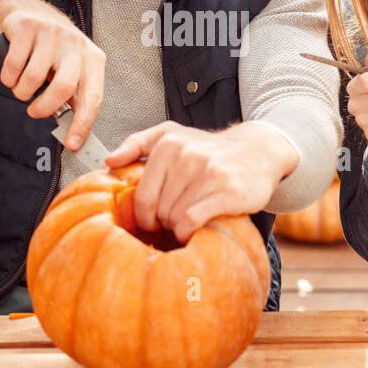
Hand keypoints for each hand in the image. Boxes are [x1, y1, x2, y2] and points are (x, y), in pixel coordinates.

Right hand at [0, 0, 105, 150]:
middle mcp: (75, 44)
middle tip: (35, 111)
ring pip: (33, 79)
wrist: (29, 10)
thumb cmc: (53, 48)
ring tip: (22, 87)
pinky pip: (13, 65)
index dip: (83, 124)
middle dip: (44, 108)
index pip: (93, 97)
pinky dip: (8, 77)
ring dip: (21, 92)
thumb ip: (73, 95)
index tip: (72, 144)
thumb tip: (72, 130)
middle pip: (63, 88)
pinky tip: (12, 73)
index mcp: (92, 58)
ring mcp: (51, 33)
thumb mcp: (71, 68)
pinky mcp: (27, 28)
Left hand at [104, 121, 297, 241]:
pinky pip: (193, 222)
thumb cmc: (210, 150)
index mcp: (169, 144)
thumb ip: (137, 144)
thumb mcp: (173, 135)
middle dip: (165, 221)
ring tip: (189, 220)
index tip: (153, 220)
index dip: (145, 216)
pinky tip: (197, 229)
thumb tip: (109, 161)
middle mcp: (187, 156)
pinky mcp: (227, 192)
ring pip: (175, 218)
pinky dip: (190, 232)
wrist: (258, 152)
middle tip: (176, 219)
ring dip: (179, 228)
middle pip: (159, 210)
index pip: (142, 196)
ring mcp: (209, 173)